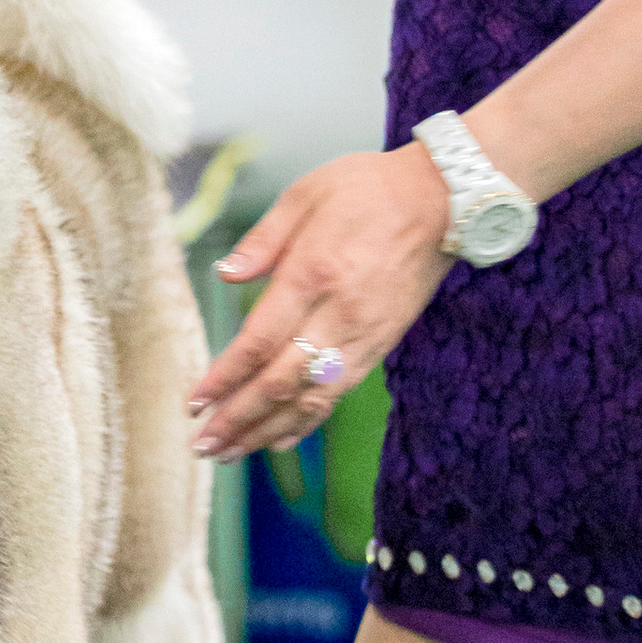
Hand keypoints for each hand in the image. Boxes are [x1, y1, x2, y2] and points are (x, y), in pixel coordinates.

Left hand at [189, 143, 451, 461]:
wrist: (445, 201)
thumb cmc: (371, 189)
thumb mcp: (306, 193)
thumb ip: (264, 239)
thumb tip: (226, 275)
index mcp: (313, 273)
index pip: (260, 341)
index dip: (225, 378)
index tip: (196, 402)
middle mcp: (339, 313)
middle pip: (281, 381)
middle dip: (239, 418)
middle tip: (203, 444)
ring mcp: (364, 335)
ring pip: (310, 397)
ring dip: (268, 430)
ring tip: (231, 452)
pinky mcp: (382, 345)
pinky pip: (339, 392)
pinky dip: (307, 420)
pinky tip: (281, 439)